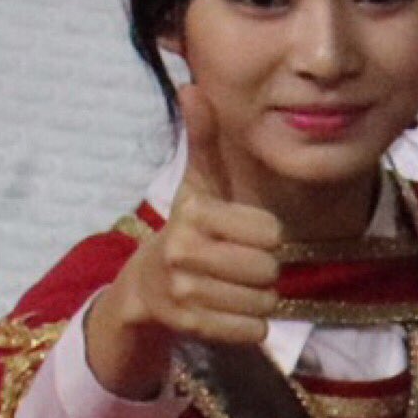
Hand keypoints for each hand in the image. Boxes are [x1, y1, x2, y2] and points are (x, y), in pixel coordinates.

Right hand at [86, 84, 284, 396]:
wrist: (147, 286)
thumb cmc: (188, 229)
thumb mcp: (197, 184)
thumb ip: (203, 140)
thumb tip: (191, 86)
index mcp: (193, 214)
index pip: (270, 233)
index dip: (267, 237)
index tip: (248, 235)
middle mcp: (184, 252)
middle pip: (268, 270)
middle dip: (265, 271)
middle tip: (244, 267)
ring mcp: (185, 292)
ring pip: (263, 303)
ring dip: (260, 300)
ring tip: (237, 289)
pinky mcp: (190, 327)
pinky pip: (251, 331)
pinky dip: (252, 327)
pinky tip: (233, 313)